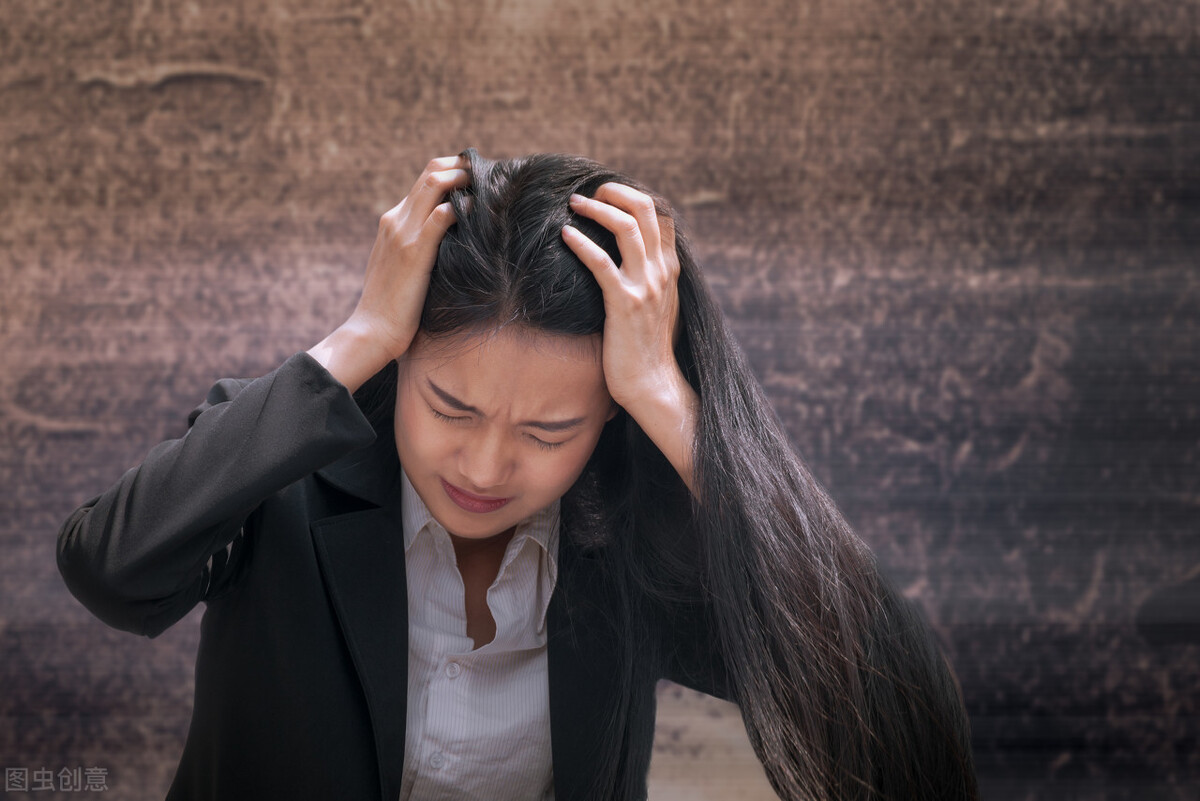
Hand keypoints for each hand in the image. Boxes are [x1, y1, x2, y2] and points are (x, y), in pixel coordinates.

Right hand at [309, 156, 468, 390]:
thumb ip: (420, 248)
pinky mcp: (414, 252)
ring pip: (433, 184)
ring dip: (462, 178)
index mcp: (391, 221)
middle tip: (487, 172)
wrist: (372, 330)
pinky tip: (477, 209)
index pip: (423, 181)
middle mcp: (395, 220)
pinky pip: (439, 217)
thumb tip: (451, 243)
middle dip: (461, 166)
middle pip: (430, 173)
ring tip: (486, 183)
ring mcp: (403, 233)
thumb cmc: (392, 306)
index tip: (475, 178)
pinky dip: (460, 207)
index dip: (451, 172)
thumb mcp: (403, 267)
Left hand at [562, 184, 699, 493]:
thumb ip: (650, 282)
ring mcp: (645, 287)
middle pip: (646, 210)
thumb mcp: (657, 308)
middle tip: (589, 192)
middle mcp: (661, 273)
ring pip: (626, 228)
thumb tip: (630, 265)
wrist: (653, 386)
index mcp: (670, 271)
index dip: (635, 197)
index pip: (662, 216)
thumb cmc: (647, 351)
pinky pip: (602, 263)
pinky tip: (565, 235)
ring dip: (598, 209)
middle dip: (615, 192)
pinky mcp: (625, 304)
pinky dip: (582, 243)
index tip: (608, 195)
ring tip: (574, 204)